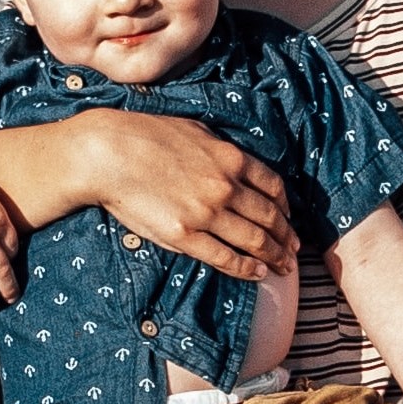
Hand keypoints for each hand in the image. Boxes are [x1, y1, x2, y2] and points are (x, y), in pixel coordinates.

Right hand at [65, 111, 294, 279]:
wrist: (108, 154)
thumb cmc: (145, 136)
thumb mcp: (194, 130)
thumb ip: (220, 148)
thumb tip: (233, 161)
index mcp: (231, 158)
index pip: (273, 187)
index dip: (285, 208)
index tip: (287, 218)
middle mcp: (226, 187)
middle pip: (270, 218)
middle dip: (286, 237)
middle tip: (294, 250)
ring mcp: (207, 213)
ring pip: (255, 240)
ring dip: (274, 256)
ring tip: (283, 268)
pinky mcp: (185, 236)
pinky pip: (226, 257)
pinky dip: (247, 268)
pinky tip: (257, 273)